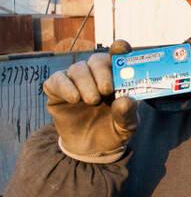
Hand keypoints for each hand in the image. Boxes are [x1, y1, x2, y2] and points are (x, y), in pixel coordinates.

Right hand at [43, 39, 137, 162]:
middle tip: (106, 90)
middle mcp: (96, 75)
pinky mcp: (57, 90)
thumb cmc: (112, 131)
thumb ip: (128, 114)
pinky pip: (56, 79)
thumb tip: (125, 100)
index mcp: (117, 78)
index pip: (118, 56)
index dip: (120, 48)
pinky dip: (65, 87)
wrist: (90, 149)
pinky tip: (74, 99)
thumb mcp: (126, 126)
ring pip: (77, 68)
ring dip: (85, 83)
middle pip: (96, 59)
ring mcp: (76, 82)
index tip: (121, 48)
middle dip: (101, 72)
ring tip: (92, 101)